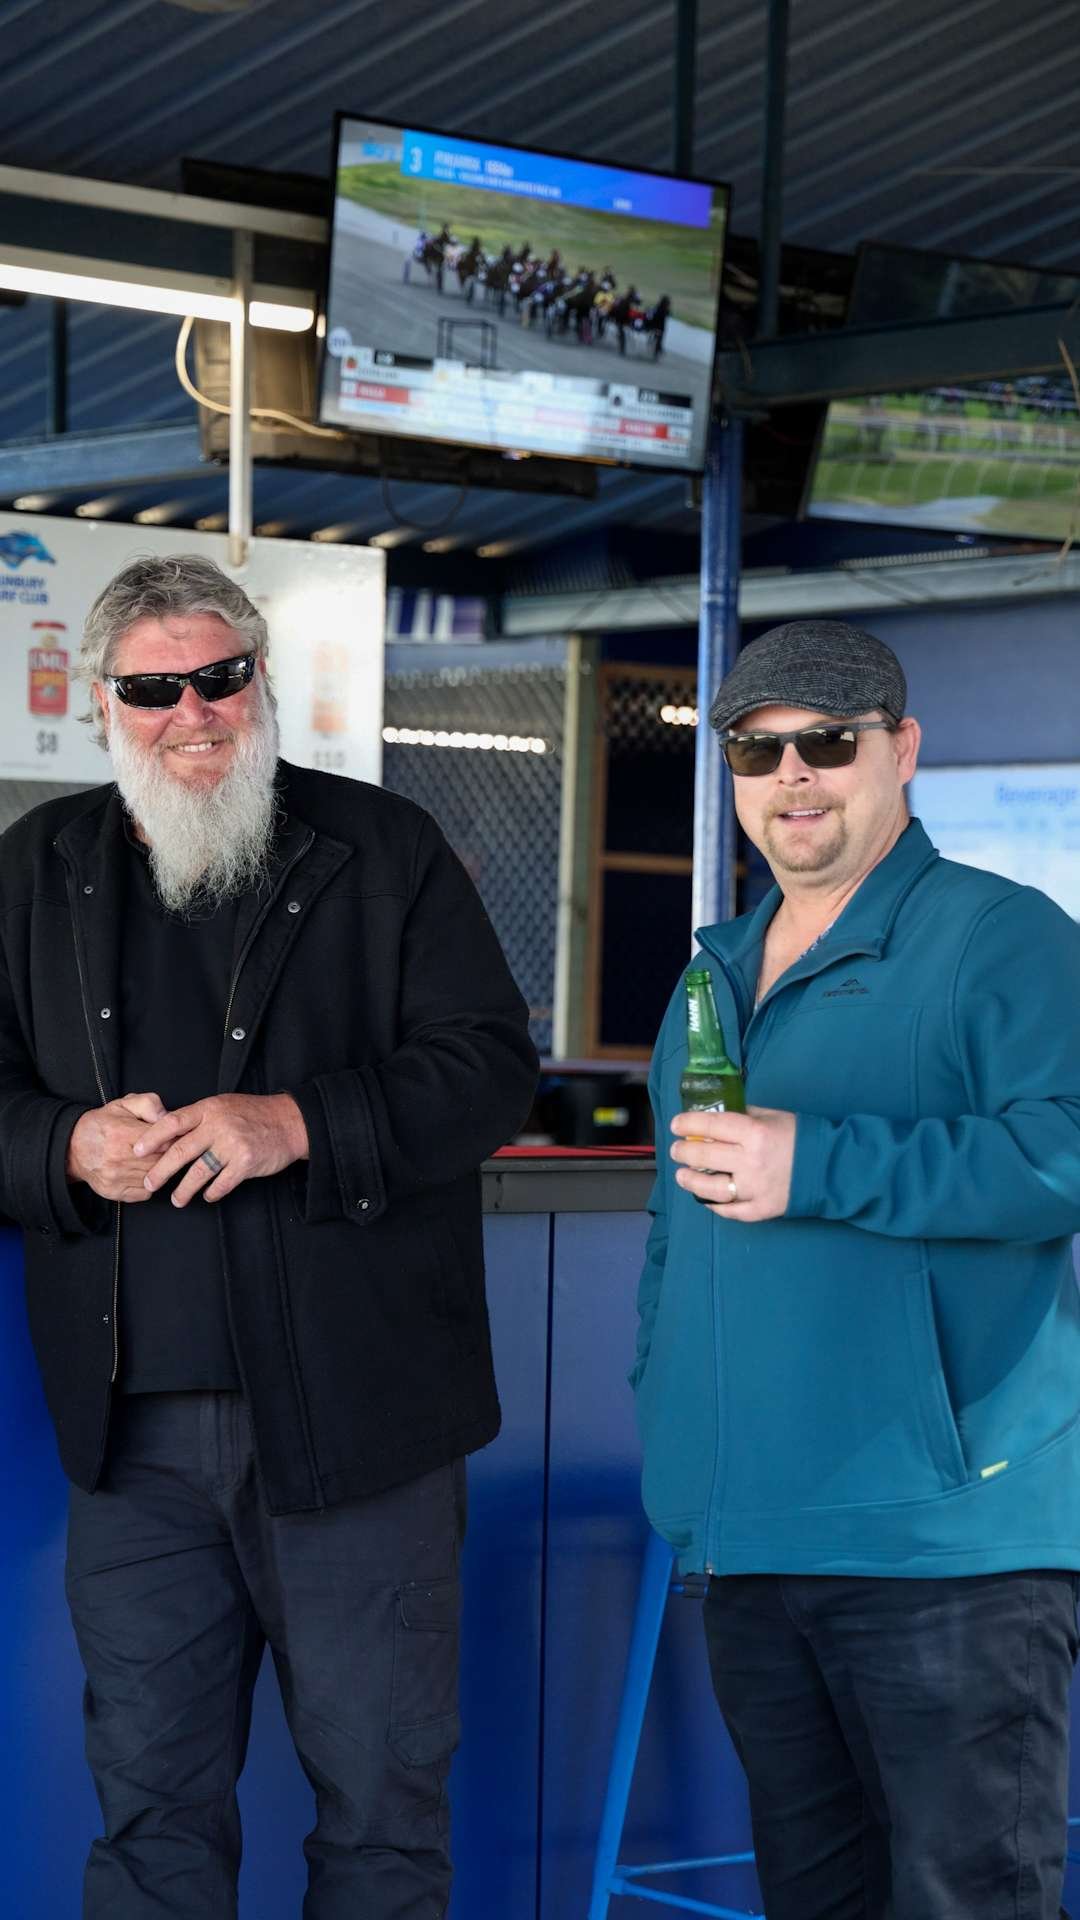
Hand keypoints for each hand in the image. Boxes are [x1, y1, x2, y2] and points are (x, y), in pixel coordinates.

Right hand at [66, 1091, 168, 1201]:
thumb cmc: (103, 1124)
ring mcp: (116, 1179)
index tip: (173, 1137)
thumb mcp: (125, 1104)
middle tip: (165, 1148)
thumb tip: (166, 1116)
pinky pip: (145, 1193)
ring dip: (158, 1170)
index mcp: (122, 1134)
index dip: (172, 1139)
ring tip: (152, 1159)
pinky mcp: (115, 1193)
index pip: (163, 1142)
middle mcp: (118, 1159)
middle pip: (160, 1162)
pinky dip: (148, 1184)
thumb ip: (149, 1104)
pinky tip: (141, 1171)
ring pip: (154, 1179)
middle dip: (167, 1155)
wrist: (73, 1148)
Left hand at [133, 1093, 308, 1206]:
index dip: (152, 1136)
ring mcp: (233, 1145)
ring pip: (199, 1172)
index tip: (136, 1150)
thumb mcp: (224, 1105)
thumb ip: (199, 1118)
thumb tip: (167, 1133)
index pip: (173, 1121)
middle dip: (161, 1171)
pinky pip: (222, 1184)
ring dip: (184, 1189)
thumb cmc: (254, 1114)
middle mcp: (219, 1126)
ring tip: (176, 1199)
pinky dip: (212, 1193)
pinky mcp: (246, 1163)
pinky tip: (207, 1196)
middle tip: (149, 1183)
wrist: (290, 1122)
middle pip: (181, 1151)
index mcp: (209, 1109)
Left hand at [670, 1106, 796, 1221]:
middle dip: (684, 1151)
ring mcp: (755, 1189)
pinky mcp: (762, 1210)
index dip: (689, 1123)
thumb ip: (745, 1116)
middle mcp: (751, 1161)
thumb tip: (717, 1118)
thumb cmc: (802, 1136)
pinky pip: (731, 1210)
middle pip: (705, 1156)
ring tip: (681, 1176)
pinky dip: (715, 1205)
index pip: (712, 1126)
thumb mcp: (774, 1116)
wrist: (833, 1167)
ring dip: (691, 1181)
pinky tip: (705, 1199)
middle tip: (677, 1150)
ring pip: (711, 1188)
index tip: (676, 1124)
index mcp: (755, 1133)